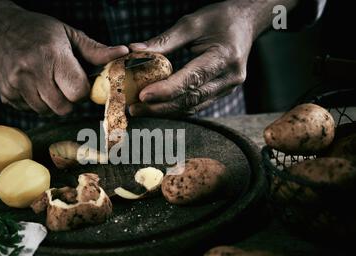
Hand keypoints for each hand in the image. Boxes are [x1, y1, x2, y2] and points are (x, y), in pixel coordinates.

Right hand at [0, 4, 127, 114]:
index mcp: (52, 55)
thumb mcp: (67, 34)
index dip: (82, 90)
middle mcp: (32, 72)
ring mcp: (15, 85)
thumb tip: (123, 53)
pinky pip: (29, 110)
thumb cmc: (36, 30)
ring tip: (48, 82)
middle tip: (64, 83)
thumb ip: (95, 50)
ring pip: (46, 112)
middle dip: (69, 100)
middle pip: (63, 107)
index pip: (78, 91)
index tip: (78, 81)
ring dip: (52, 102)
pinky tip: (32, 84)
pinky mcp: (5, 94)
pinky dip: (35, 102)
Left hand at [128, 0, 292, 116]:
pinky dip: (176, 107)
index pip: (192, 79)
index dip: (167, 90)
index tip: (143, 96)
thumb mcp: (192, 23)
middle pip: (191, 99)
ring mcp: (229, 88)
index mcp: (225, 56)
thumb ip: (164, 41)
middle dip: (160, 107)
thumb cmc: (220, 18)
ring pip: (193, 107)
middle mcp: (230, 77)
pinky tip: (156, 107)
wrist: (247, 23)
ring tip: (140, 110)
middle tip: (134, 108)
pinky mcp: (223, 92)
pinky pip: (197, 105)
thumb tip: (134, 51)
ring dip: (165, 111)